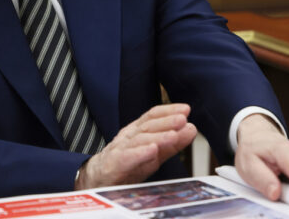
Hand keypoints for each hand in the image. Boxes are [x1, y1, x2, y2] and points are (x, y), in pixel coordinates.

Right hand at [75, 103, 196, 188]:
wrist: (97, 180)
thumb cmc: (127, 164)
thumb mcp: (153, 154)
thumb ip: (172, 143)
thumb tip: (191, 128)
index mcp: (137, 131)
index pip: (152, 116)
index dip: (168, 111)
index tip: (185, 109)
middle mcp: (128, 136)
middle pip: (147, 126)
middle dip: (166, 122)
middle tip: (182, 119)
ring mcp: (120, 149)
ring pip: (139, 140)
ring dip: (158, 137)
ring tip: (173, 135)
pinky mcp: (114, 165)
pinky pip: (127, 157)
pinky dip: (140, 153)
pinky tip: (152, 151)